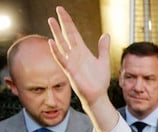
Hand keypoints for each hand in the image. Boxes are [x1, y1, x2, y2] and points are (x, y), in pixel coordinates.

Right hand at [47, 7, 117, 131]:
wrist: (98, 95)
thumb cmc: (99, 81)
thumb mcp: (104, 61)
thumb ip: (103, 48)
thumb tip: (106, 34)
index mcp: (82, 51)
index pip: (73, 33)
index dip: (68, 22)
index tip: (61, 11)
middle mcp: (75, 55)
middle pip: (66, 35)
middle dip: (62, 23)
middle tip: (56, 11)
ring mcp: (71, 62)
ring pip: (62, 45)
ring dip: (56, 33)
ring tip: (51, 21)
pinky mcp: (70, 71)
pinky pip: (62, 59)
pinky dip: (56, 51)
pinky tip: (52, 42)